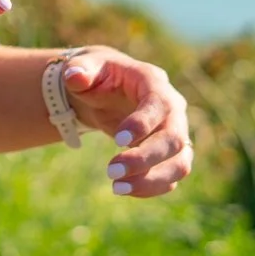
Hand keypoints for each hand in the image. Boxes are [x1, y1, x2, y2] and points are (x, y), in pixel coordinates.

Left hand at [63, 47, 193, 197]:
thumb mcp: (85, 66)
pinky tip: (126, 189)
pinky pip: (172, 175)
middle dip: (145, 158)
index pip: (159, 105)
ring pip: (180, 162)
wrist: (108, 91)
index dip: (142, 124)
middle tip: (112, 171)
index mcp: (153, 82)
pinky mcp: (172, 153)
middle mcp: (173, 108)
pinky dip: (152, 187)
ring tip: (117, 187)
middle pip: (174, 138)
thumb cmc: (98, 76)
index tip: (117, 140)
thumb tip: (74, 76)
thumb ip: (79, 69)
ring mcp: (176, 132)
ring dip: (152, 180)